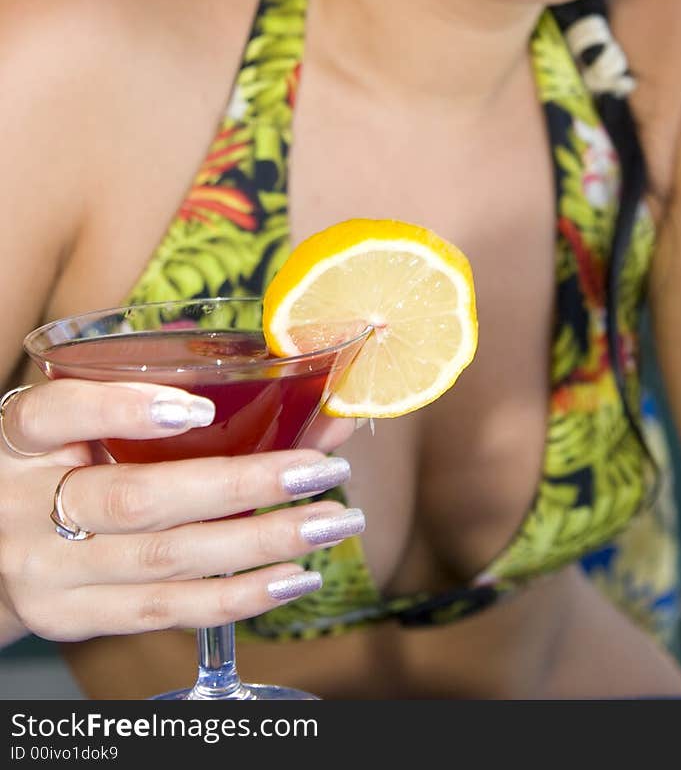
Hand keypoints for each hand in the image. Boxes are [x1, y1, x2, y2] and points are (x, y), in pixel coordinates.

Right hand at [0, 380, 362, 644]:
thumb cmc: (55, 465)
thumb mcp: (74, 423)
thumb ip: (151, 395)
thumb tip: (290, 381)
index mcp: (21, 439)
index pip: (56, 414)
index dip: (126, 409)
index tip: (198, 406)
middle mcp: (27, 506)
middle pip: (137, 499)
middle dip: (243, 482)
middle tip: (321, 467)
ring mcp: (49, 572)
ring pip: (165, 560)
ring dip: (261, 541)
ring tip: (331, 522)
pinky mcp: (75, 617)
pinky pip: (164, 613)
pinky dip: (237, 596)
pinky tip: (293, 576)